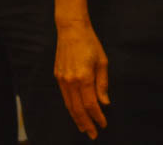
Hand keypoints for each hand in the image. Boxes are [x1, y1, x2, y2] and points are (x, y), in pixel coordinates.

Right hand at [54, 19, 108, 138]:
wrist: (71, 29)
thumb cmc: (90, 43)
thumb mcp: (102, 62)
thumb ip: (102, 84)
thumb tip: (104, 103)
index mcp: (84, 77)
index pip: (91, 104)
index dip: (97, 117)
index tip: (103, 124)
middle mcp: (71, 80)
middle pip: (78, 109)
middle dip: (86, 123)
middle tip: (93, 135)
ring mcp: (62, 78)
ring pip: (69, 105)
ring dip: (77, 118)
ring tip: (84, 128)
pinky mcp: (57, 75)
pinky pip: (65, 96)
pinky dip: (70, 107)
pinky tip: (76, 112)